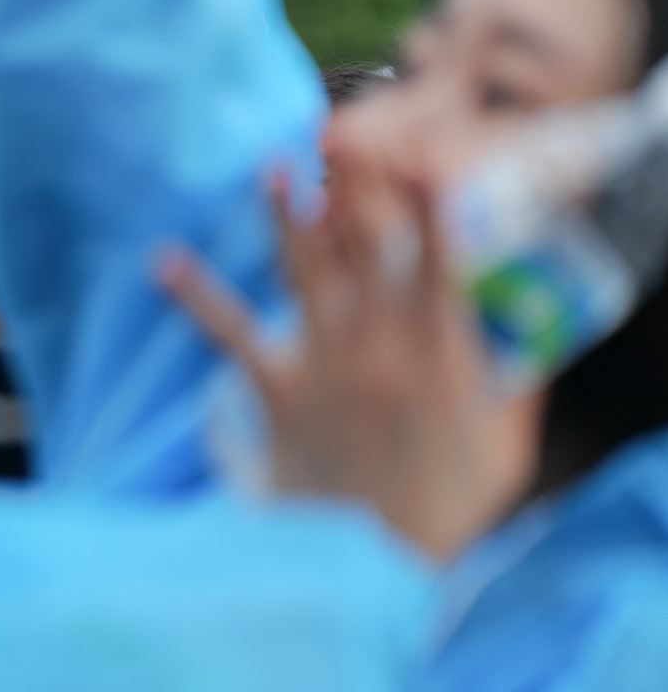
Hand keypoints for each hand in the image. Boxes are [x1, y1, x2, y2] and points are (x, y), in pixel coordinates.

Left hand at [158, 159, 539, 561]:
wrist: (374, 563)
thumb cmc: (449, 503)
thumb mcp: (505, 439)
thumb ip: (514, 379)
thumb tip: (529, 331)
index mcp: (444, 352)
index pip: (441, 260)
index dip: (430, 205)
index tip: (422, 153)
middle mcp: (381, 346)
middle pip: (369, 249)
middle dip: (356, 187)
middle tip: (341, 128)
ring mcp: (325, 365)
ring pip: (306, 274)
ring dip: (288, 218)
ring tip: (274, 164)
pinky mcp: (276, 390)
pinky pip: (231, 334)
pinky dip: (196, 296)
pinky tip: (162, 259)